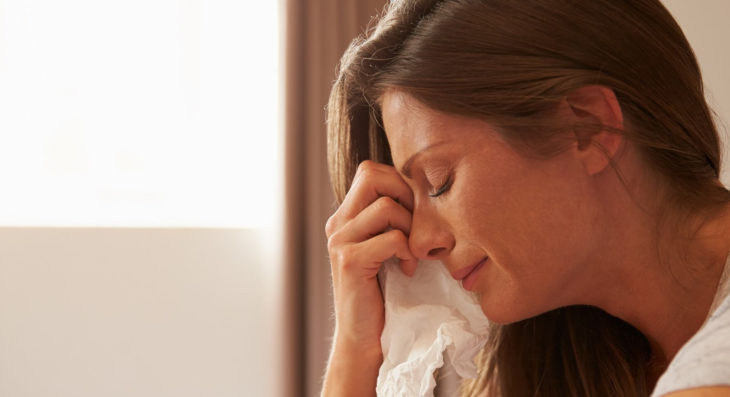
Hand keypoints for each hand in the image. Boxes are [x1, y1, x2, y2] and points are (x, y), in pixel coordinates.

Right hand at [325, 160, 416, 352]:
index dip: (398, 182)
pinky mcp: (350, 261)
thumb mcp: (387, 248)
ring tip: (411, 253)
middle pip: (372, 175)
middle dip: (404, 195)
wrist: (364, 337)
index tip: (413, 213)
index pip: (370, 171)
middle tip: (415, 226)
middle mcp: (338, 223)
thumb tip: (424, 193)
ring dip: (410, 228)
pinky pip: (392, 238)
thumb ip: (392, 220)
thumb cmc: (383, 292)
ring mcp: (340, 241)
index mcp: (346, 216)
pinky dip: (407, 252)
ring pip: (386, 206)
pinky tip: (406, 270)